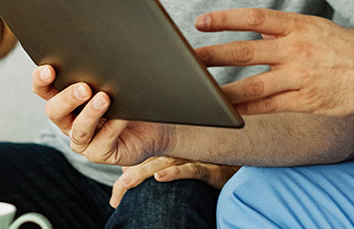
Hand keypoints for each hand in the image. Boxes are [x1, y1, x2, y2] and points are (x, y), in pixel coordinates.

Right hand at [32, 65, 169, 166]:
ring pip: (78, 130)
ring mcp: (84, 139)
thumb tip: (105, 44)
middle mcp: (70, 120)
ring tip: (104, 98)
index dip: (41, 81)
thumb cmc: (131, 99)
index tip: (48, 69)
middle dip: (67, 98)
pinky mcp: (100, 153)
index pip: (44, 90)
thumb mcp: (115, 81)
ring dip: (90, 114)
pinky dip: (113, 127)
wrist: (155, 127)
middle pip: (54, 111)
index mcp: (67, 100)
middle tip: (84, 87)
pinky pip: (103, 141)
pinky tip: (123, 116)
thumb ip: (104, 69)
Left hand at [110, 158, 239, 206]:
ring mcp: (192, 159)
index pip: (141, 163)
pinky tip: (160, 177)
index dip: (125, 179)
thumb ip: (153, 166)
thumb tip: (127, 172)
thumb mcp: (179, 167)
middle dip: (129, 181)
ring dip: (144, 174)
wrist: (237, 166)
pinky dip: (174, 172)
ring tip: (126, 183)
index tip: (115, 200)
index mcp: (168, 153)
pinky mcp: (207, 168)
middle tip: (116, 198)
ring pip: (163, 164)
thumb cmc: (206, 165)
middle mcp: (177, 154)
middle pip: (147, 164)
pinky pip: (190, 170)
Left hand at [194, 9, 353, 116]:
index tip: (201, 21)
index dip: (226, 19)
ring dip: (223, 91)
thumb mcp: (320, 29)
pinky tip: (230, 115)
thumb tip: (258, 34)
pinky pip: (271, 109)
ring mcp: (301, 78)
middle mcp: (297, 50)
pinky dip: (248, 113)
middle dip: (212, 57)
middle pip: (245, 53)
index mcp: (301, 26)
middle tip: (186, 61)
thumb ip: (288, 32)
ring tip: (199, 94)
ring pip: (252, 86)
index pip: (255, 18)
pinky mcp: (307, 103)